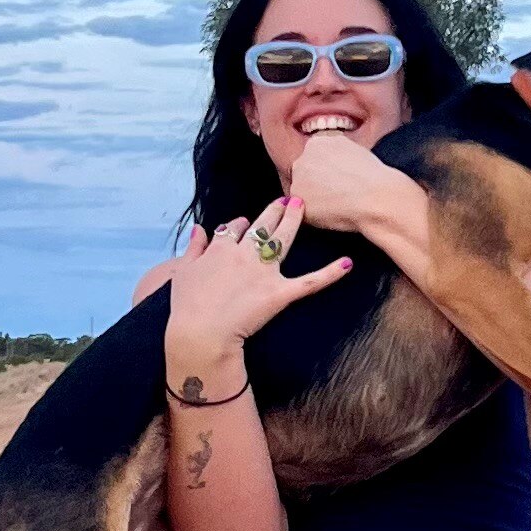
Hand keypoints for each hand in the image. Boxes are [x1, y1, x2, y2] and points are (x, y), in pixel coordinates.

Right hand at [163, 203, 348, 372]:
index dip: (242, 224)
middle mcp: (244, 254)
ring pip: (282, 239)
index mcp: (221, 249)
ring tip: (303, 205)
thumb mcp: (182, 271)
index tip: (246, 223)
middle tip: (288, 198)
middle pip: (263, 225)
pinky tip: (347, 263)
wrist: (200, 332)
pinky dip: (330, 273)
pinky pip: (309, 282)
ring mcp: (263, 272)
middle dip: (275, 210)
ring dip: (293, 221)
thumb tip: (200, 229)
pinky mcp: (279, 293)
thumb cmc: (186, 306)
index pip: (235, 228)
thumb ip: (194, 248)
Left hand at [276, 127, 411, 238]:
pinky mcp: (297, 198)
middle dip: (316, 184)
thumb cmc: (374, 178)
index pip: (314, 159)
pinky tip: (331, 213)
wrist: (376, 196)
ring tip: (336, 205)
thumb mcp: (356, 151)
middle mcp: (304, 156)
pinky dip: (313, 214)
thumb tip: (335, 164)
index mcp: (318, 142)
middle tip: (337, 195)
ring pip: (301, 191)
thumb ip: (337, 154)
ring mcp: (297, 177)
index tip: (338, 182)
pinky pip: (300, 209)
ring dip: (313, 199)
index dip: (327, 173)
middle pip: (304, 173)